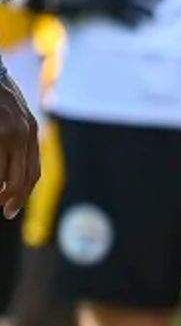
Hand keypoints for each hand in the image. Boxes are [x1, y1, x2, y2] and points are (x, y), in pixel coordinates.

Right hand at [0, 70, 38, 219]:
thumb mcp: (10, 115)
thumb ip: (15, 139)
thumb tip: (9, 176)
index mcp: (29, 130)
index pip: (32, 171)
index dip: (22, 193)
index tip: (10, 209)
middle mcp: (22, 131)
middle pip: (21, 178)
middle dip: (11, 197)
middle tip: (4, 210)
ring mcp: (7, 131)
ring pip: (3, 174)